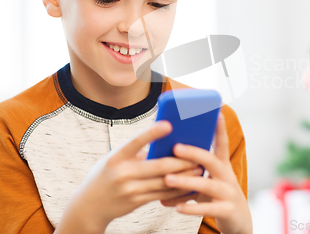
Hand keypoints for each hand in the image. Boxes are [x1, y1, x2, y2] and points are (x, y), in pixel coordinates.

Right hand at [55, 120, 202, 232]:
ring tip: (198, 169)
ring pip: (163, 182)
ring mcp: (129, 190)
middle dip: (181, 161)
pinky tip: (188, 185)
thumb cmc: (106, 175)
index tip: (169, 124)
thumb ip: (136, 151)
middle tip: (197, 154)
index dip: (152, 133)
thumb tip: (164, 141)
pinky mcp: (136, 202)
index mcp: (116, 157)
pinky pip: (161, 195)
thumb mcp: (115, 159)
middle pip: (158, 165)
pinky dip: (177, 190)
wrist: (88, 206)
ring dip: (184, 176)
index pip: (135, 141)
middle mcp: (122, 173)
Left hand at [162, 113, 251, 233]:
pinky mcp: (227, 210)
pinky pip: (208, 208)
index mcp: (223, 166)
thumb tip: (163, 165)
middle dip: (194, 153)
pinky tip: (177, 207)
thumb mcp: (209, 181)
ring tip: (168, 179)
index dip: (220, 128)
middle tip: (176, 147)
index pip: (222, 143)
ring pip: (208, 185)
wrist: (239, 221)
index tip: (217, 112)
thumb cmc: (218, 196)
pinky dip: (192, 207)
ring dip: (186, 181)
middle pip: (212, 161)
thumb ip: (191, 173)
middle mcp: (227, 176)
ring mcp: (229, 193)